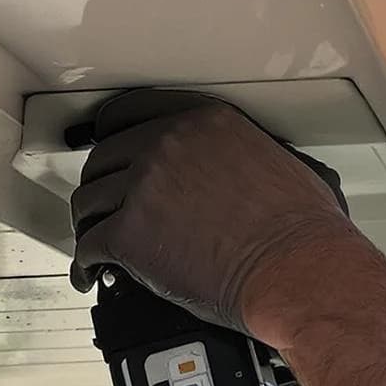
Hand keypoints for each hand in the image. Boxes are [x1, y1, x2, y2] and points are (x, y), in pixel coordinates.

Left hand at [68, 90, 355, 335]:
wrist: (296, 269)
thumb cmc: (300, 229)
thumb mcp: (276, 160)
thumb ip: (238, 152)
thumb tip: (235, 169)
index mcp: (203, 121)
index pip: (132, 112)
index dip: (111, 134)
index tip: (105, 146)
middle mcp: (168, 144)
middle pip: (104, 158)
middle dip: (101, 185)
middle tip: (103, 206)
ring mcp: (145, 187)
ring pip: (89, 201)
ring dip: (89, 224)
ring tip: (94, 242)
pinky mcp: (131, 234)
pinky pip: (89, 246)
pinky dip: (85, 264)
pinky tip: (90, 274)